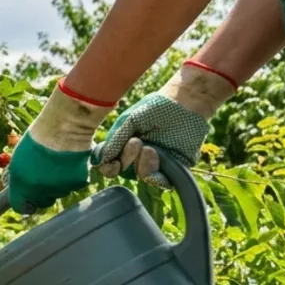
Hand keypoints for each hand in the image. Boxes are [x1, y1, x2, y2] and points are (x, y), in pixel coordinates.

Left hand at [2, 81, 113, 213]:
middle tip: (48, 178)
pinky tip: (72, 162)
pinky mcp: (77, 183)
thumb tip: (22, 187)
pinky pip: (75, 185)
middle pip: (43, 202)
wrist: (64, 127)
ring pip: (60, 193)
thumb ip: (20, 177)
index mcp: (22, 182)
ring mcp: (59, 187)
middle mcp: (39, 189)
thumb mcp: (19, 158)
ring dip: (60, 184)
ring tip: (60, 163)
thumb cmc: (39, 137)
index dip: (24, 204)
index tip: (28, 201)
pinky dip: (74, 177)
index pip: (20, 205)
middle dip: (44, 194)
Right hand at [92, 62, 234, 187]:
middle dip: (127, 159)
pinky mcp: (173, 167)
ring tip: (150, 148)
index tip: (111, 162)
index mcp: (125, 146)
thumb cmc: (155, 107)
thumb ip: (115, 140)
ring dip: (142, 165)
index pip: (110, 165)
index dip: (107, 167)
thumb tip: (99, 160)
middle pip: (124, 172)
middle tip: (136, 142)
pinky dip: (155, 173)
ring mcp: (156, 163)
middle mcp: (138, 157)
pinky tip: (158, 156)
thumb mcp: (130, 120)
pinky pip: (161, 182)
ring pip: (141, 176)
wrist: (185, 102)